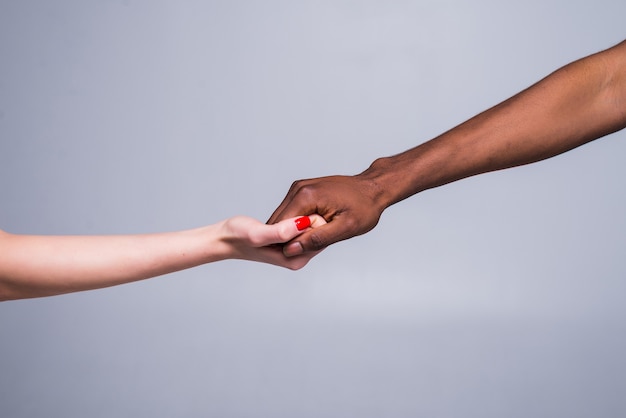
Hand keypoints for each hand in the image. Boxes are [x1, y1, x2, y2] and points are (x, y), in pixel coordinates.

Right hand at [221, 214, 326, 268]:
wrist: (222, 238)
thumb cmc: (236, 237)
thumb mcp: (257, 235)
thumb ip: (281, 232)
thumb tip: (304, 223)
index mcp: (296, 259)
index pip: (320, 235)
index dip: (312, 218)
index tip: (299, 214)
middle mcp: (297, 256)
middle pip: (318, 231)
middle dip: (309, 218)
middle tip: (294, 213)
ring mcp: (293, 248)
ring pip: (310, 225)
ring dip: (303, 215)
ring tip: (289, 213)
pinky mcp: (288, 238)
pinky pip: (301, 224)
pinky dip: (297, 215)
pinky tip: (286, 214)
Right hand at [267, 173, 386, 256]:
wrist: (374, 188)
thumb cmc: (365, 207)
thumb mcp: (345, 228)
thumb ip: (316, 239)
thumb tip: (290, 249)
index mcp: (306, 196)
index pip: (279, 226)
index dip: (284, 244)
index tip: (302, 253)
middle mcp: (298, 189)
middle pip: (278, 222)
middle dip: (289, 238)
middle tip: (312, 246)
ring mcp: (299, 188)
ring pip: (284, 219)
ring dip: (294, 232)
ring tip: (318, 235)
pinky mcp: (302, 191)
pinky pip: (293, 212)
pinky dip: (299, 224)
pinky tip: (317, 227)